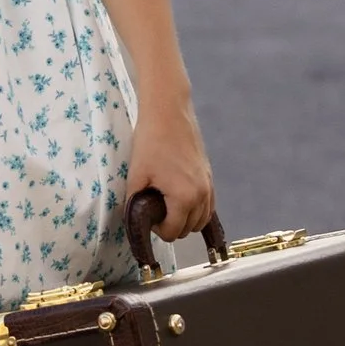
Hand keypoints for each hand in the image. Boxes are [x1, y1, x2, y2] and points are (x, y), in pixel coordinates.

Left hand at [127, 101, 214, 245]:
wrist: (168, 113)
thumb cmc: (150, 142)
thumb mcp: (136, 175)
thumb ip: (135, 203)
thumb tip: (135, 219)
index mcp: (184, 198)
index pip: (173, 233)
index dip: (157, 229)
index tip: (148, 215)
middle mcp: (201, 194)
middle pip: (189, 229)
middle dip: (171, 225)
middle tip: (155, 209)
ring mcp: (208, 185)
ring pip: (202, 219)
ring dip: (186, 219)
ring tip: (167, 205)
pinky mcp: (209, 176)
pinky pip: (209, 205)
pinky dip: (197, 209)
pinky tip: (181, 199)